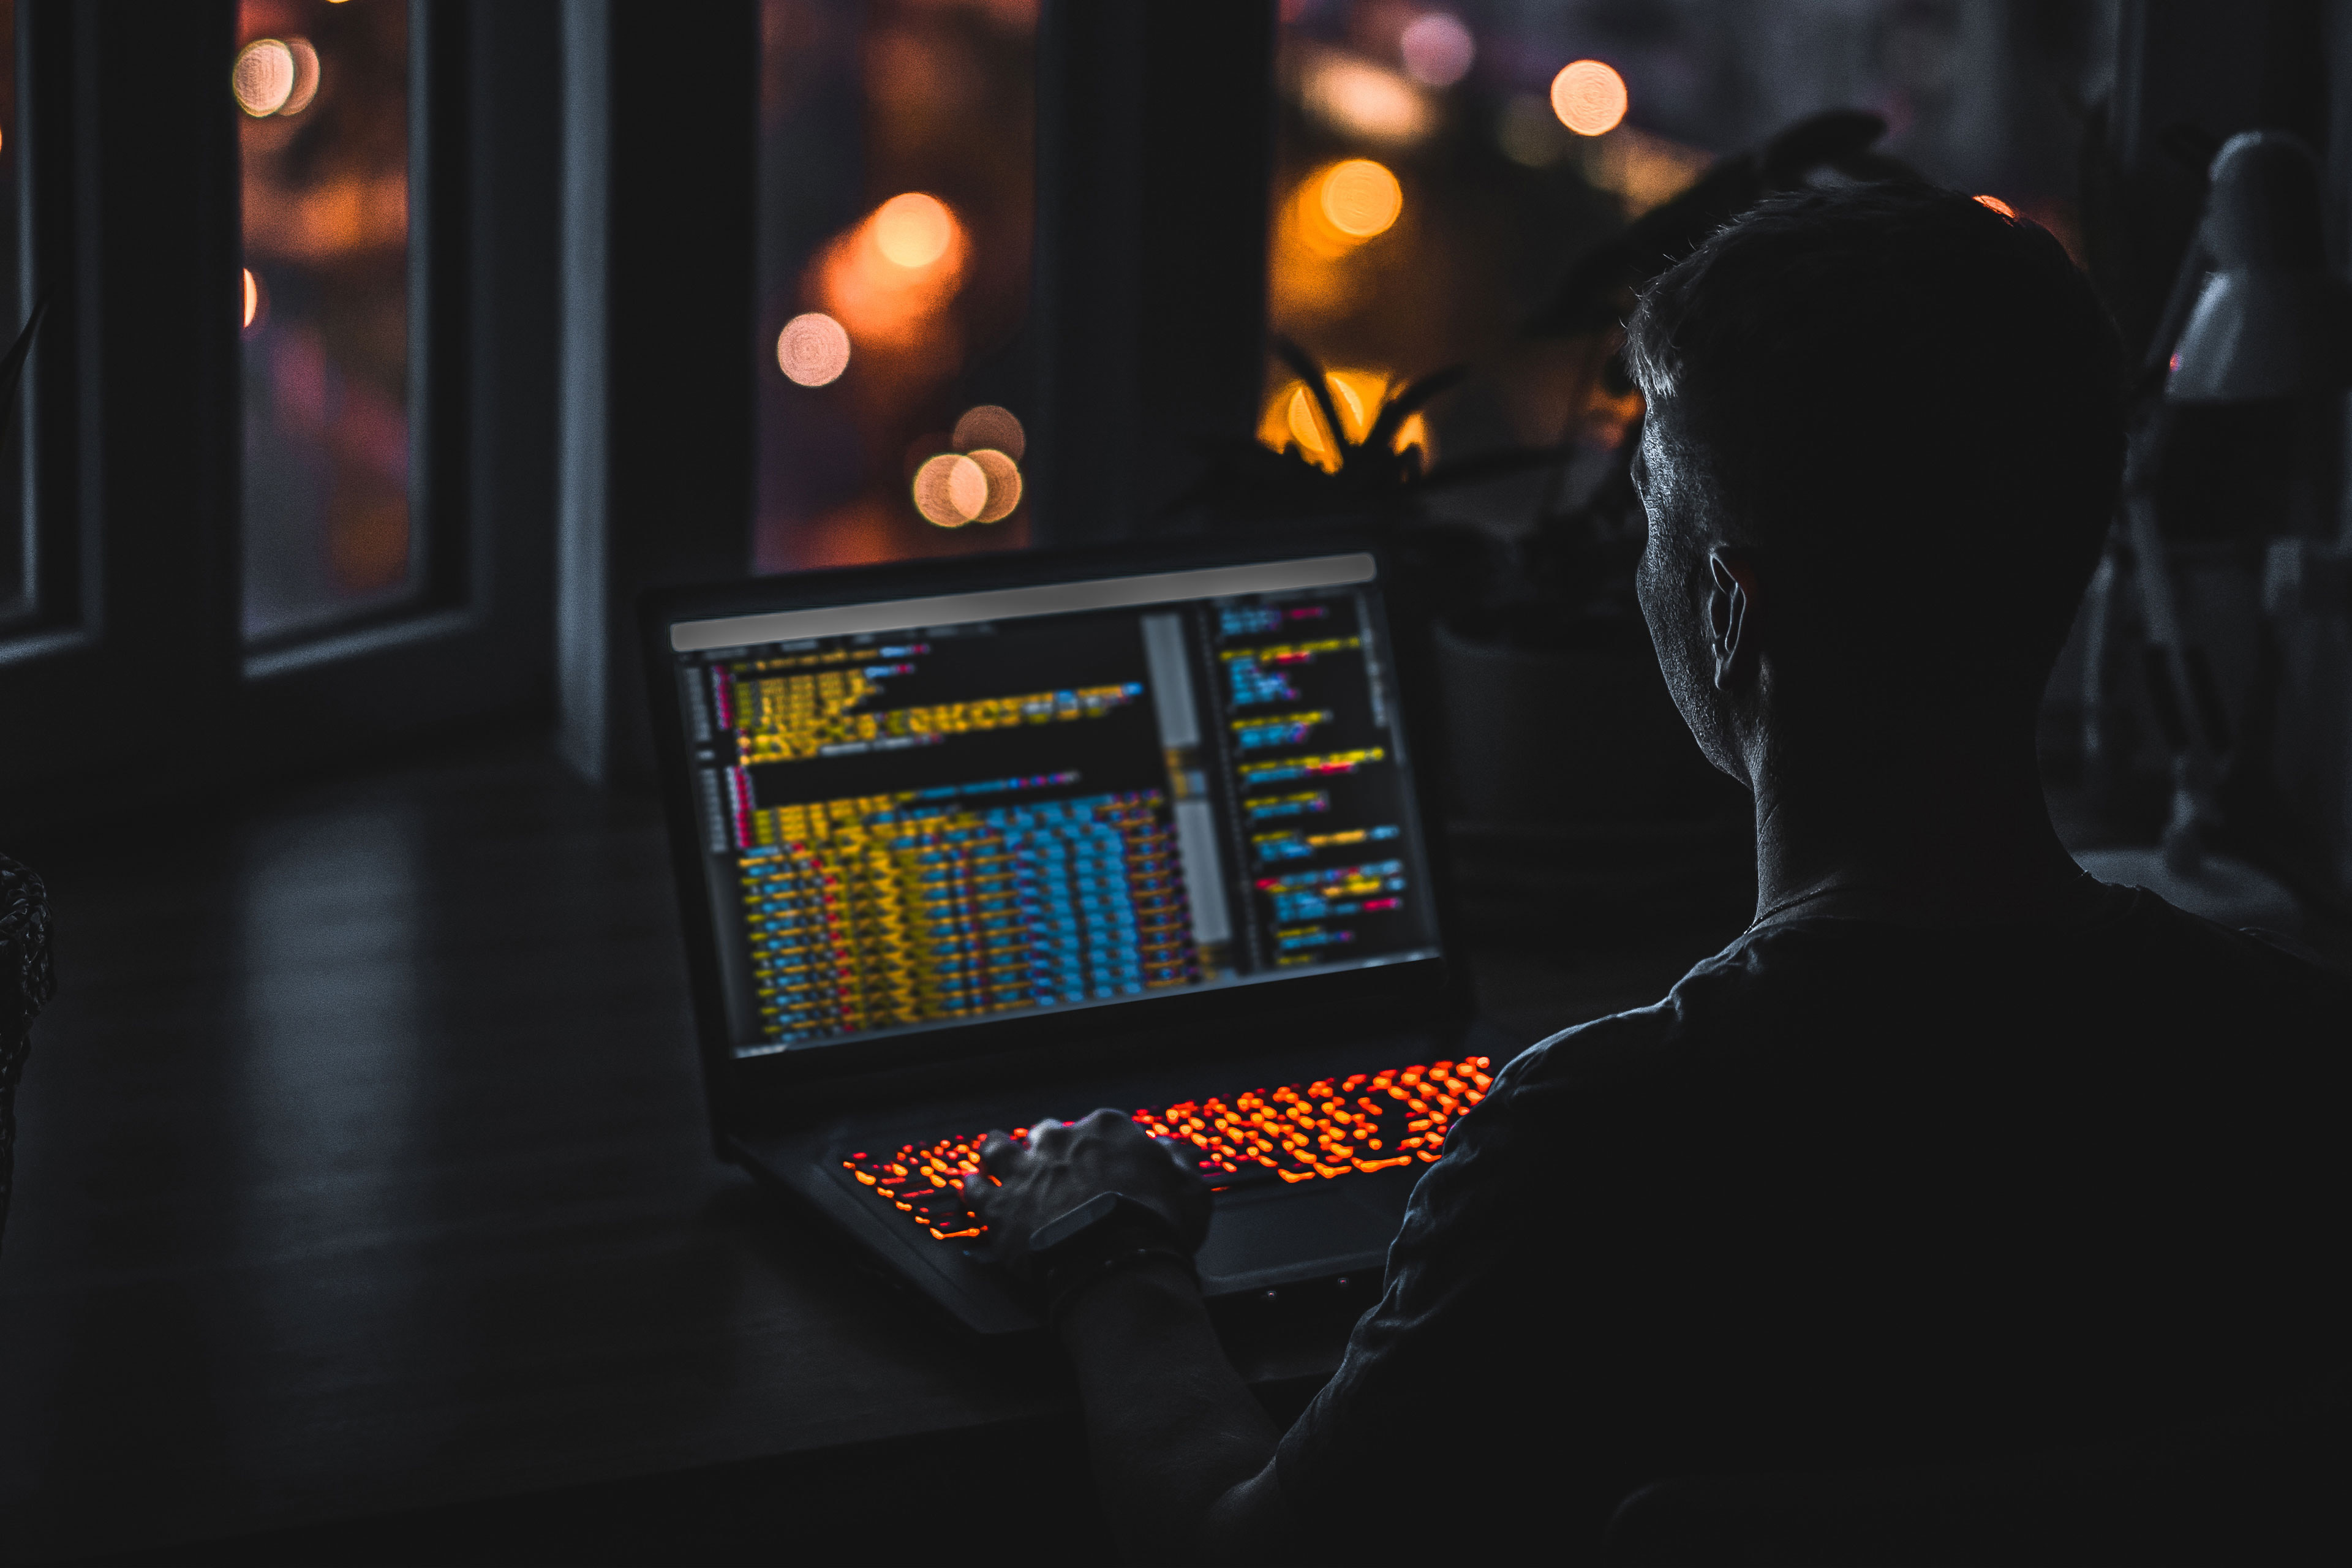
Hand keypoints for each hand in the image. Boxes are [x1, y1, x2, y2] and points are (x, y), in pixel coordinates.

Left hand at [960, 1109, 1211, 1273]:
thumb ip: (1178, 1162)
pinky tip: (969, 1185)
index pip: (1100, 1126)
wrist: (1113, 1262)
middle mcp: (1062, 1140)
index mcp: (1109, 1129)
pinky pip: (976, 1190)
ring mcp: (1027, 1170)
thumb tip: (1170, 1149)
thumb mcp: (1191, 1190)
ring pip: (1001, 1149)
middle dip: (1049, 1145)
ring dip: (998, 1150)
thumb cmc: (1157, 1227)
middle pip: (1048, 1132)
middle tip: (1051, 1162)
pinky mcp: (1000, 1205)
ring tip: (993, 1152)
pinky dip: (973, 1186)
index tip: (1103, 1162)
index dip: (1100, 1146)